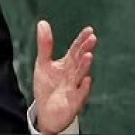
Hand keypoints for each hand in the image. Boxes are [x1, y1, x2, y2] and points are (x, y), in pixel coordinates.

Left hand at [33, 20, 96, 134]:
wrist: (47, 111)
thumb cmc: (48, 86)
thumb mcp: (43, 63)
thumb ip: (45, 45)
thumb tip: (42, 23)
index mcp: (67, 64)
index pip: (76, 50)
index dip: (82, 40)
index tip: (89, 30)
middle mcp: (73, 74)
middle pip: (80, 60)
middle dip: (86, 50)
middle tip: (92, 39)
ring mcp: (75, 88)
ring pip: (81, 75)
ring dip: (85, 66)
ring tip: (89, 56)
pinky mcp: (74, 102)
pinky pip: (81, 95)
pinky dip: (84, 88)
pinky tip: (86, 80)